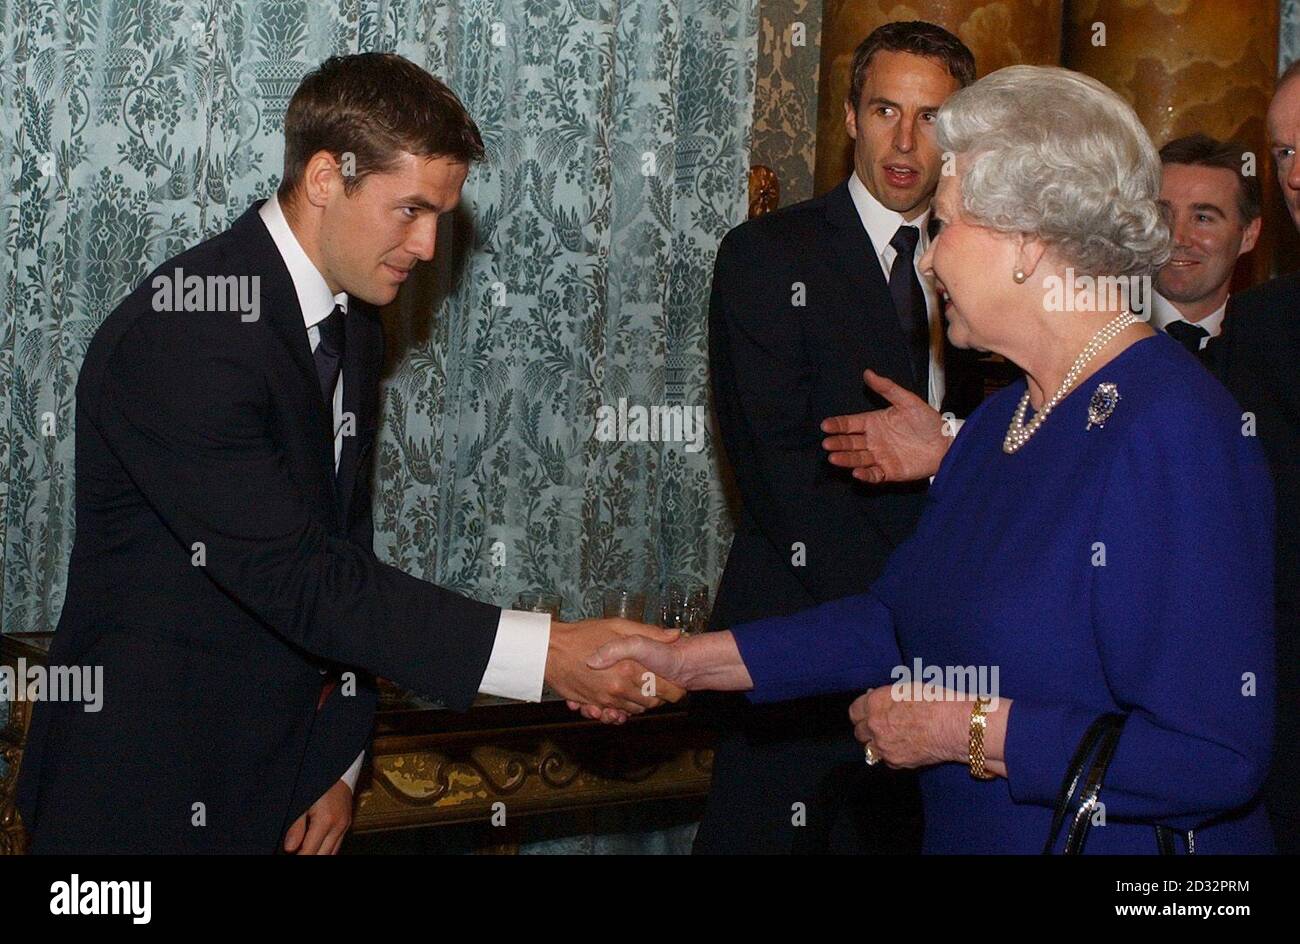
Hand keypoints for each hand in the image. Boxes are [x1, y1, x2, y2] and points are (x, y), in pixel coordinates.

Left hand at [283, 779, 352, 854]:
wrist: (337, 764)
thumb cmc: (316, 779)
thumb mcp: (301, 801)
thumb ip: (296, 826)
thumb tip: (290, 849)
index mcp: (326, 821)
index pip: (309, 852)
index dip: (298, 858)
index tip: (287, 857)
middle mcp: (339, 826)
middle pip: (322, 856)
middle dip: (308, 857)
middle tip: (295, 855)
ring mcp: (345, 825)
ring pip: (332, 853)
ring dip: (318, 855)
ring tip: (303, 853)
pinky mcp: (347, 823)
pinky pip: (337, 845)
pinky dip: (326, 851)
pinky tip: (316, 850)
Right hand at [548, 619, 684, 723]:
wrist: (550, 650)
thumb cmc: (583, 635)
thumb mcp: (618, 626)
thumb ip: (649, 633)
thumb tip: (675, 635)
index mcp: (631, 668)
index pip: (665, 689)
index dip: (675, 688)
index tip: (676, 681)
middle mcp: (620, 688)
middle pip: (652, 703)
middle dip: (658, 696)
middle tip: (657, 683)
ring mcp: (606, 700)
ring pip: (635, 710)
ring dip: (640, 702)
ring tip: (639, 687)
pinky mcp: (594, 705)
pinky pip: (615, 715)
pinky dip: (621, 710)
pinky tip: (621, 698)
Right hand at [821, 369, 949, 482]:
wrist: (947, 442)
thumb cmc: (927, 420)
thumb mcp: (907, 401)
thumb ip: (887, 388)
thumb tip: (867, 373)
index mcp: (874, 422)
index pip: (850, 424)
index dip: (837, 425)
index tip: (825, 425)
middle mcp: (873, 440)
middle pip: (850, 442)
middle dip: (838, 443)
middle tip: (827, 444)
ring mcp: (880, 457)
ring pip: (858, 459)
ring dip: (845, 459)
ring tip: (834, 458)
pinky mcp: (889, 472)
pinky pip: (873, 475)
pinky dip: (864, 474)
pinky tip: (856, 472)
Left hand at [848, 687, 965, 769]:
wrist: (955, 726)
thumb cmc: (938, 702)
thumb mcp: (907, 689)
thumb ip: (886, 697)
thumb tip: (875, 699)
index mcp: (875, 702)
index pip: (854, 711)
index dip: (862, 712)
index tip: (868, 713)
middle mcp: (875, 724)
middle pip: (859, 732)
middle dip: (868, 729)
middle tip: (881, 727)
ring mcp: (884, 745)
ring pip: (870, 748)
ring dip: (878, 744)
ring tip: (894, 739)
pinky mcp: (895, 761)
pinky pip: (886, 760)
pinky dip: (892, 755)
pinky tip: (906, 747)